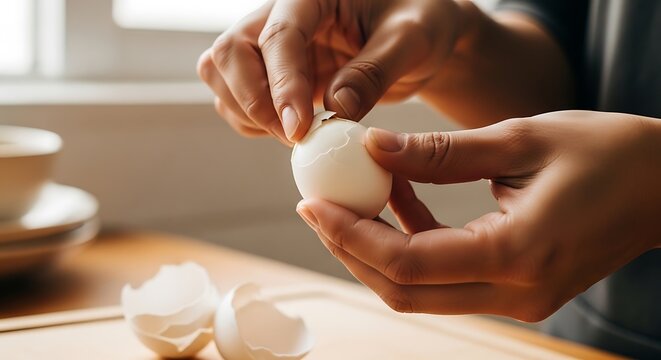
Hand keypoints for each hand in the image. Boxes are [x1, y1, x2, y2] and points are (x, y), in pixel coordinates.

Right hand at [197, 0, 468, 143]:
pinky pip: (239, 97)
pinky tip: (292, 133)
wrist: (421, 36)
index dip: (282, 86)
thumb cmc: (422, 22)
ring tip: (297, 136)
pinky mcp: (276, 73)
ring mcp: (274, 44)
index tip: (298, 131)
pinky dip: (254, 122)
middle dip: (253, 101)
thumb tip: (337, 110)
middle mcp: (282, 14)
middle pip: (230, 52)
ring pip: (222, 75)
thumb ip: (374, 71)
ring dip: (247, 113)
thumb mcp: (412, 40)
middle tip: (295, 138)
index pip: (279, 36)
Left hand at [296, 111, 660, 320]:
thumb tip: (373, 149)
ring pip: (420, 291)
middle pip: (403, 290)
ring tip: (355, 196)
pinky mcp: (516, 291)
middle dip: (351, 248)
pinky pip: (445, 278)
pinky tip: (401, 200)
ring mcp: (517, 300)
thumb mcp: (520, 138)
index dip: (350, 236)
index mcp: (518, 254)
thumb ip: (439, 152)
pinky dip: (412, 245)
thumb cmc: (609, 154)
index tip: (314, 204)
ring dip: (378, 248)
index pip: (407, 264)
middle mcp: (515, 292)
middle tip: (320, 205)